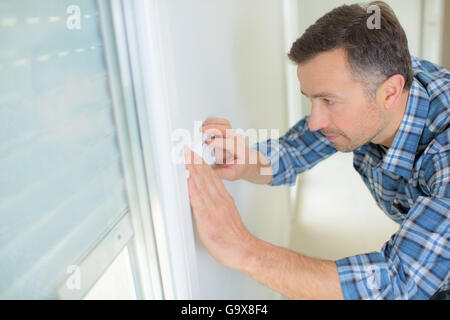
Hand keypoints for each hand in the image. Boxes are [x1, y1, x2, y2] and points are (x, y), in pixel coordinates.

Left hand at [184, 145, 254, 269]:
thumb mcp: (229, 212)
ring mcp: (214, 210)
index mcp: (224, 199)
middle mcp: (219, 201)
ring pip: (203, 186)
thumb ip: (219, 201)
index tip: (194, 154)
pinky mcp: (208, 221)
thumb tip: (207, 193)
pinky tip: (189, 181)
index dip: (202, 164)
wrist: (244, 250)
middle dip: (196, 162)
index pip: (211, 177)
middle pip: (206, 178)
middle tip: (187, 150)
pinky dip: (194, 190)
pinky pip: (199, 203)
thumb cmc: (235, 236)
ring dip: (194, 171)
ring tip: (187, 158)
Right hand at [200, 118, 251, 180]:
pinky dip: (214, 121)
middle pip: (227, 130)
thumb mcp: (232, 174)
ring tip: (202, 127)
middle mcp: (238, 140)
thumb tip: (209, 172)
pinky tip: (206, 125)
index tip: (207, 142)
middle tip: (202, 131)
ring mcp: (234, 134)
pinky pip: (223, 122)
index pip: (229, 143)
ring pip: (225, 124)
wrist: (247, 162)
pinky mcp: (230, 131)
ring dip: (213, 124)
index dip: (218, 142)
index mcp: (240, 151)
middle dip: (214, 128)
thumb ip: (220, 173)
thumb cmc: (240, 167)